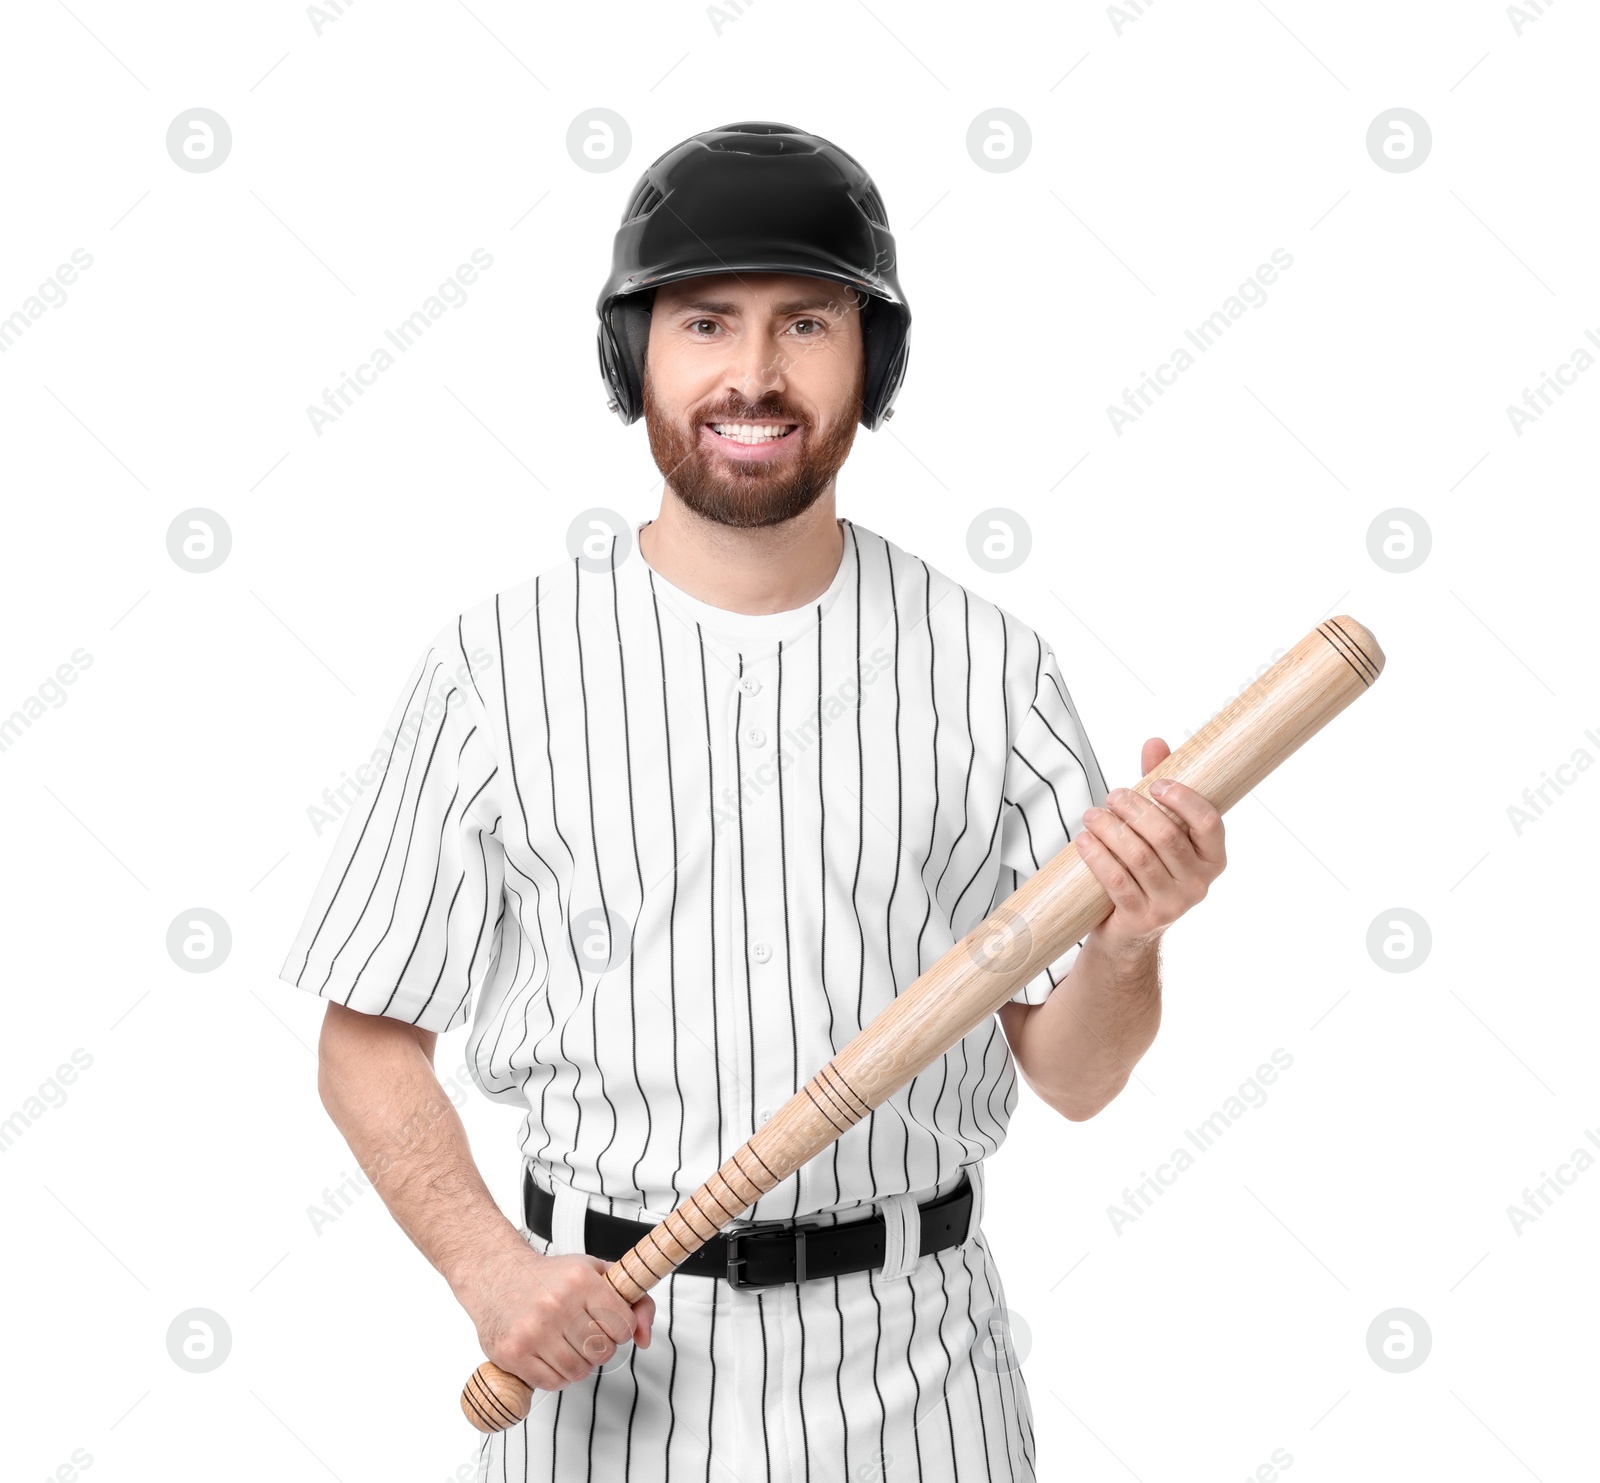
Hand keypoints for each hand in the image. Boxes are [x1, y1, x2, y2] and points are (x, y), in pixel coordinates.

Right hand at [460, 1240, 653, 1392]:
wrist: (496, 1275)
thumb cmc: (549, 1277)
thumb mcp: (595, 1272)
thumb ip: (633, 1300)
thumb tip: (645, 1338)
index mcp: (580, 1280)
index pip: (623, 1326)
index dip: (619, 1328)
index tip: (606, 1321)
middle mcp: (557, 1304)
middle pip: (602, 1351)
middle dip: (599, 1346)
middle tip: (584, 1333)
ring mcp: (533, 1330)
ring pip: (579, 1371)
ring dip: (578, 1363)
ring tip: (566, 1343)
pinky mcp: (513, 1353)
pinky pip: (553, 1383)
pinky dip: (558, 1375)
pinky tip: (550, 1354)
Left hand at [1075, 737, 1226, 954]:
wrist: (1130, 929)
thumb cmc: (1147, 867)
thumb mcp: (1158, 828)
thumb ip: (1160, 788)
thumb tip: (1155, 742)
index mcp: (1212, 857)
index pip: (1209, 822)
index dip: (1183, 799)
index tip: (1154, 784)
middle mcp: (1199, 883)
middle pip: (1166, 837)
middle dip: (1134, 810)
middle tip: (1112, 795)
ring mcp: (1172, 905)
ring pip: (1139, 858)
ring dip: (1110, 830)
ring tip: (1091, 815)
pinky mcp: (1143, 919)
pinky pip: (1118, 883)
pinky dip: (1098, 858)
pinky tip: (1084, 841)